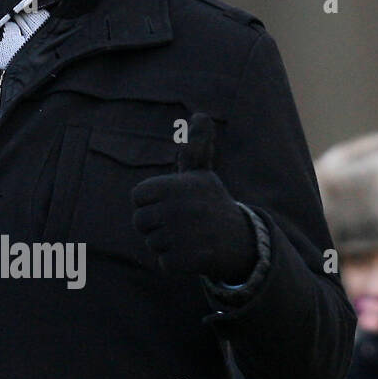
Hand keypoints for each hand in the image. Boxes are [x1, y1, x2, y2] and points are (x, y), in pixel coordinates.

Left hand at [130, 112, 256, 282]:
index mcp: (177, 186)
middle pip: (140, 222)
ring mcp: (184, 235)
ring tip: (189, 237)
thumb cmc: (211, 204)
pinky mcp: (189, 260)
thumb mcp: (202, 175)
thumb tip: (202, 115)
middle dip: (156, 226)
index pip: (137, 196)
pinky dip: (176, 263)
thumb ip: (195, 148)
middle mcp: (180, 209)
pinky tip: (194, 253)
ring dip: (167, 244)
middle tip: (181, 223)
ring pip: (152, 244)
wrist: (240, 240)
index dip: (151, 202)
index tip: (172, 203)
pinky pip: (164, 264)